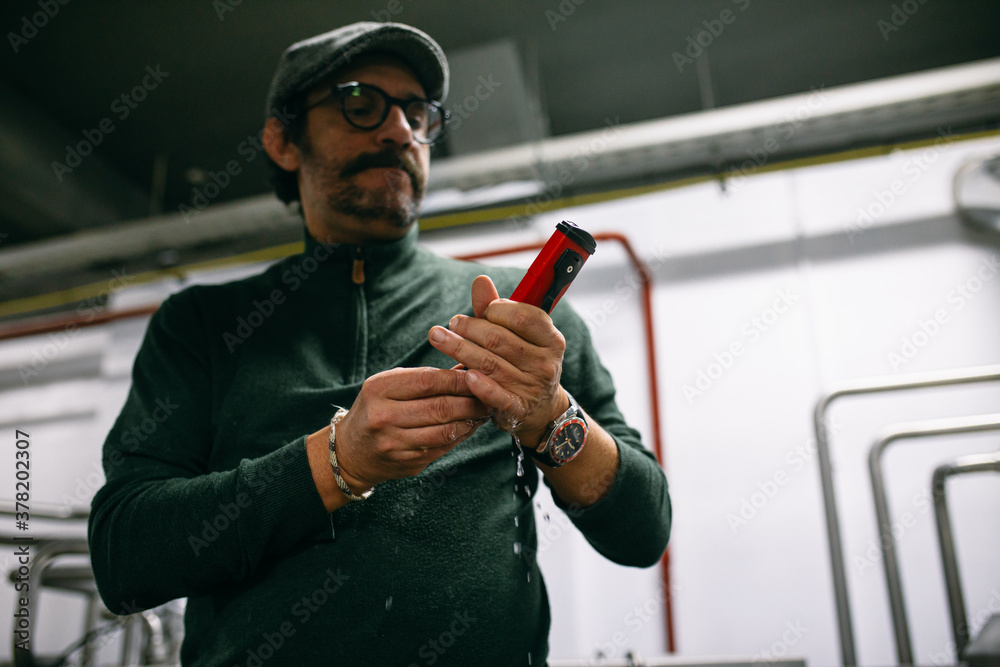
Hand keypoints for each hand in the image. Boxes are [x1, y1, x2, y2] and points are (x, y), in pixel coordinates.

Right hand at [333, 367, 488, 491]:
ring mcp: (396, 444)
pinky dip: (461, 435)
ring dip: (471, 420)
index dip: (458, 379)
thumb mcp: (389, 385)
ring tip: (485, 410)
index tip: (479, 375)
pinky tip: (470, 425)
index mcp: (379, 390)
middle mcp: (384, 417)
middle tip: (490, 394)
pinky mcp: (408, 463)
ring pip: (445, 430)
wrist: (351, 452)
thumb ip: (425, 377)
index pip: (428, 381)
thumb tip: (467, 369)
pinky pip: (443, 447)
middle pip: (440, 407)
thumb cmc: (376, 408)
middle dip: (471, 400)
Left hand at [428, 275, 568, 446]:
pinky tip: (466, 375)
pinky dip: (481, 386)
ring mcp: (533, 388)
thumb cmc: (525, 362)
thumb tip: (480, 280)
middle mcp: (546, 363)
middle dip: (470, 328)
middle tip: (451, 323)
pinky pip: (497, 396)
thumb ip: (499, 310)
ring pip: (490, 363)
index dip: (497, 310)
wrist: (541, 410)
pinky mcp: (518, 409)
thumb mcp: (520, 336)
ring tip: (438, 338)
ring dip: (460, 349)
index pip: (523, 317)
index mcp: (551, 339)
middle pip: (500, 339)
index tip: (482, 310)